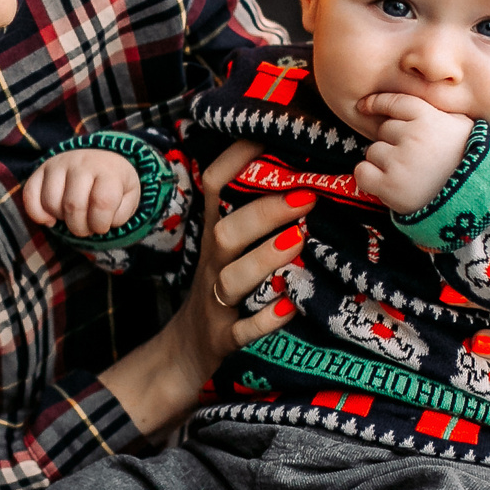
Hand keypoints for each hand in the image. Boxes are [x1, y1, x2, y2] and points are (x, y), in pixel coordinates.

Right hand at [23, 147, 143, 235]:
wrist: (102, 159)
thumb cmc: (115, 185)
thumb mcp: (129, 197)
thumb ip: (122, 213)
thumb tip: (102, 222)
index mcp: (108, 170)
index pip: (102, 202)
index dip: (101, 223)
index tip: (103, 226)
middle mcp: (81, 163)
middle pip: (73, 205)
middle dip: (80, 227)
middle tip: (86, 227)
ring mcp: (58, 164)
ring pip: (51, 202)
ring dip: (61, 220)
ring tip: (72, 217)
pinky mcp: (41, 169)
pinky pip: (30, 195)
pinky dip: (37, 214)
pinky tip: (51, 219)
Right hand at [97, 141, 309, 435]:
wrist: (183, 353)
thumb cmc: (220, 291)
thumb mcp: (227, 250)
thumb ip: (252, 216)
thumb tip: (303, 172)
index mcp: (212, 237)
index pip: (213, 189)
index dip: (233, 161)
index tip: (264, 136)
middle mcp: (211, 265)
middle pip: (225, 233)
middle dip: (264, 214)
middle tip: (306, 198)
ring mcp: (215, 303)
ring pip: (233, 279)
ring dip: (265, 258)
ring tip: (300, 243)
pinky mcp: (223, 338)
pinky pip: (242, 330)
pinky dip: (264, 320)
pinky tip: (289, 307)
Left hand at [352, 92, 472, 214]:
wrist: (473, 199)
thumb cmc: (469, 161)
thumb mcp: (461, 126)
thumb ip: (437, 111)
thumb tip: (413, 95)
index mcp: (430, 118)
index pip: (395, 102)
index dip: (377, 103)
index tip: (364, 106)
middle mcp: (413, 136)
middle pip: (383, 129)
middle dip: (393, 141)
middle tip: (413, 158)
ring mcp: (400, 161)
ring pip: (373, 150)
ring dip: (383, 161)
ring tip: (408, 173)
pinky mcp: (390, 185)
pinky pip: (362, 172)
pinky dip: (370, 177)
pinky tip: (388, 182)